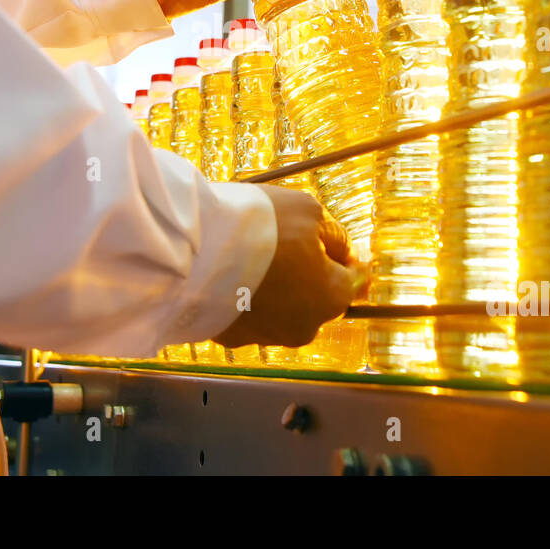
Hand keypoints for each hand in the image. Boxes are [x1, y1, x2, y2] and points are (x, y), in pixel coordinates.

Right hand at [213, 185, 366, 348]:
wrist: (194, 253)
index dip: (353, 260)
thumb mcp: (309, 211)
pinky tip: (234, 273)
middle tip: (293, 244)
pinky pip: (249, 314)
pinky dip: (248, 297)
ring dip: (278, 287)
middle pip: (317, 297)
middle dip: (311, 274)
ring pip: (282, 309)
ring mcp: (266, 336)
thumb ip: (334, 235)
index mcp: (331, 297)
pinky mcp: (232, 338)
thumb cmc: (261, 228)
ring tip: (256, 256)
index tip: (350, 249)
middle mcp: (304, 327)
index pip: (355, 281)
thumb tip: (342, 251)